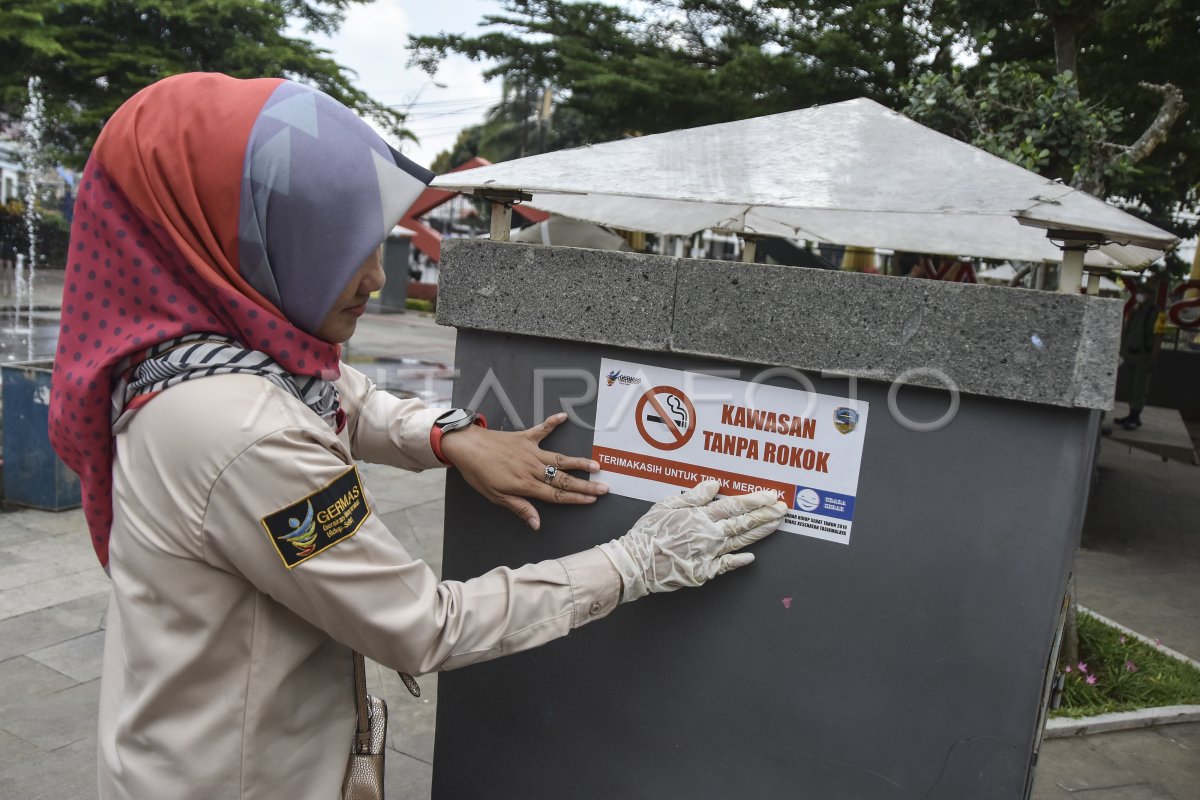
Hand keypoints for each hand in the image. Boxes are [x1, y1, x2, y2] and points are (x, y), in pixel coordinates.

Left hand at [440, 412, 608, 530]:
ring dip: (578, 462)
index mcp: (526, 484)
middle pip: (564, 479)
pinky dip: (553, 422)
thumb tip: (536, 523)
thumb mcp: (495, 496)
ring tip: (596, 465)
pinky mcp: (524, 437)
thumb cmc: (478, 473)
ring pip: (559, 458)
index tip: (593, 499)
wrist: (466, 446)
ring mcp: (530, 451)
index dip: (576, 498)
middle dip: (586, 484)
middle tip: (605, 487)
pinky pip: (541, 429)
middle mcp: (533, 467)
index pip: (557, 494)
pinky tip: (564, 416)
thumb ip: (519, 508)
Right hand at [598, 480, 786, 602]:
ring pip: (740, 541)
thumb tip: (715, 486)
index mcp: (700, 517)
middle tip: (782, 508)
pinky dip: (740, 561)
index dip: (755, 500)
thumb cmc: (647, 534)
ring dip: (760, 532)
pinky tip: (752, 557)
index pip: (734, 505)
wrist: (635, 563)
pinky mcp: (704, 572)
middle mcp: (709, 535)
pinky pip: (726, 566)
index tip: (771, 495)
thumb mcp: (666, 506)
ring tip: (776, 525)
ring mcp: (709, 555)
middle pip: (743, 523)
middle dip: (765, 515)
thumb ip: (694, 496)